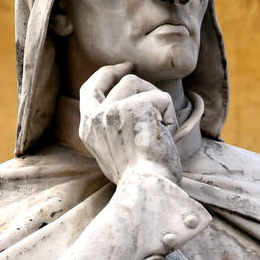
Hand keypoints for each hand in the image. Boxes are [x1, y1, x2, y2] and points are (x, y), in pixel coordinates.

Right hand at [78, 63, 182, 186]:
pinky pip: (162, 98)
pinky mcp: (137, 107)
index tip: (123, 69)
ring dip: (157, 103)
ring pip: (139, 84)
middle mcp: (96, 118)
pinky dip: (170, 116)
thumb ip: (111, 131)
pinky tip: (168, 136)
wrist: (148, 190)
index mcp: (88, 130)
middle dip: (135, 77)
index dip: (107, 75)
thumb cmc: (138, 179)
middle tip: (141, 71)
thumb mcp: (113, 154)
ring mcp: (114, 110)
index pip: (90, 90)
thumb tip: (120, 111)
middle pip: (118, 81)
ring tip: (161, 129)